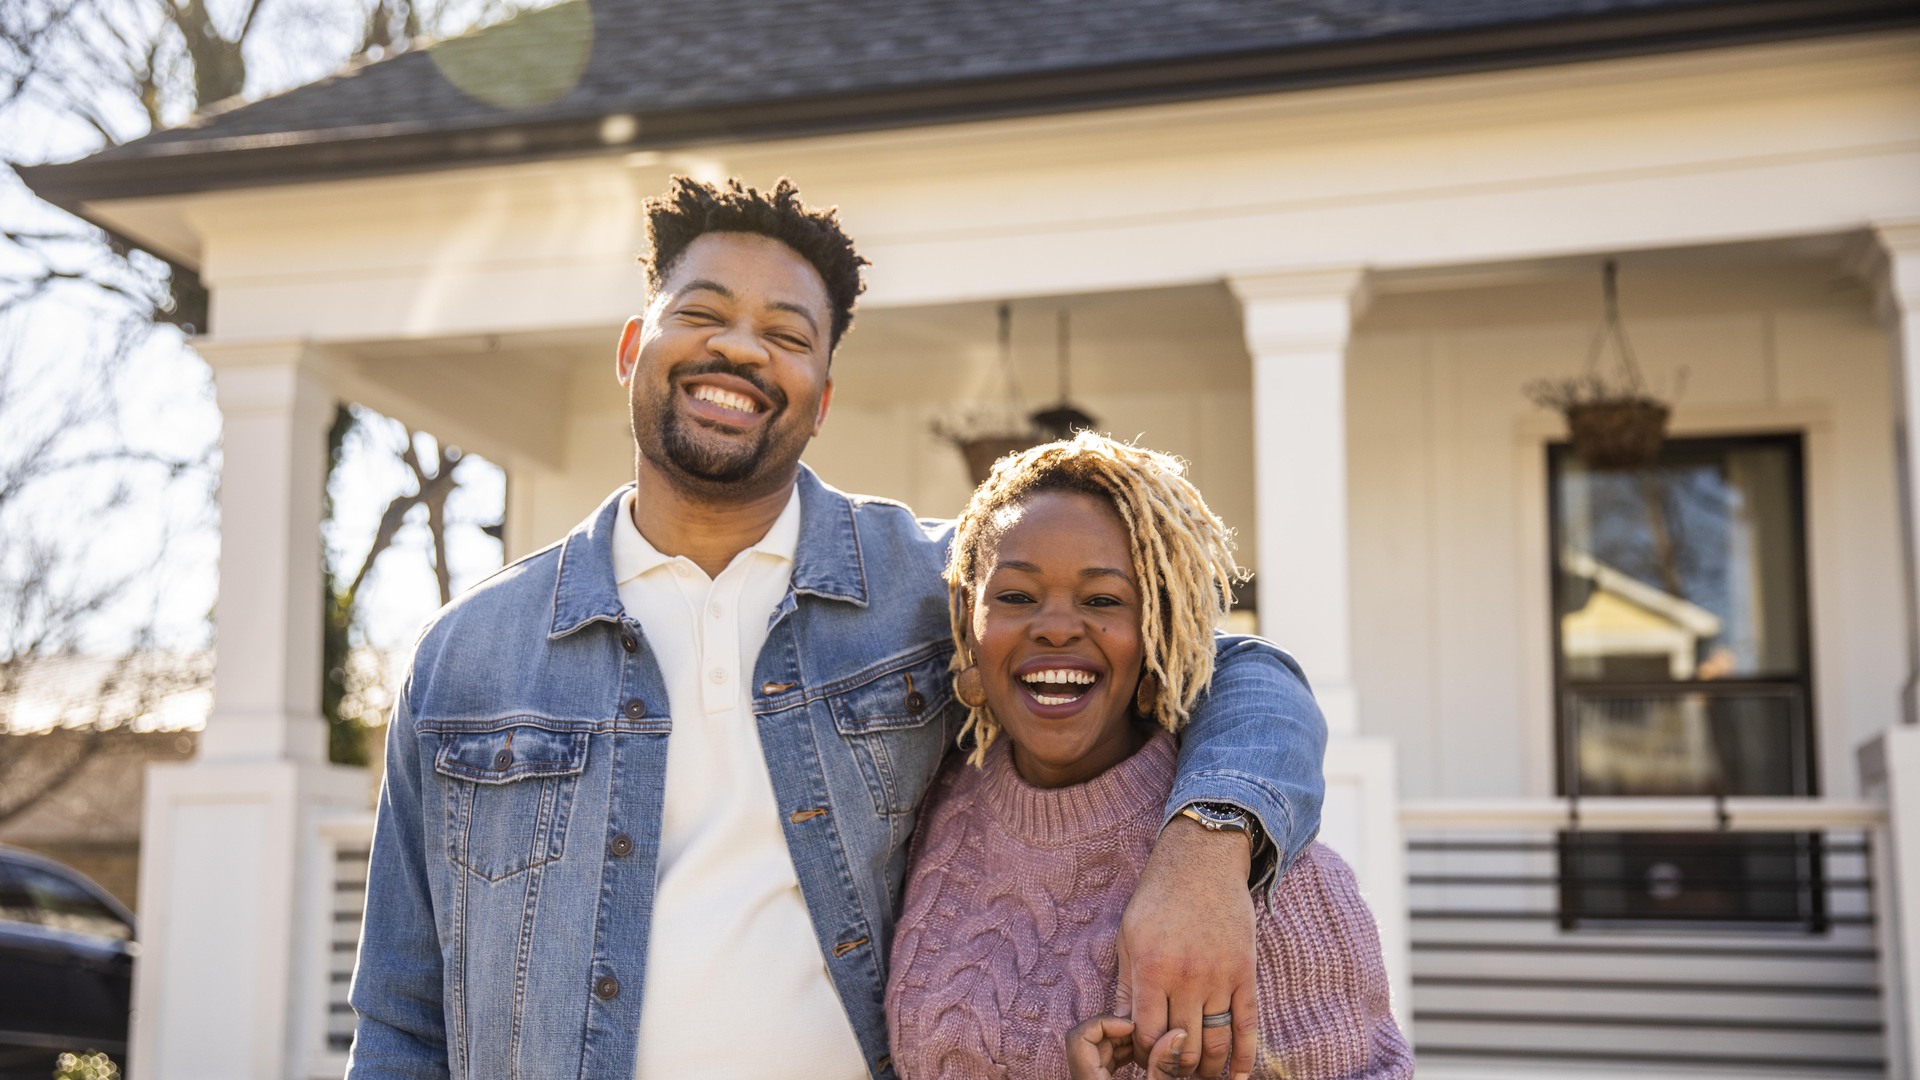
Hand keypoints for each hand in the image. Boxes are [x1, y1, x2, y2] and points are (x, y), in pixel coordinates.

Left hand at [1065, 1016, 1188, 1079]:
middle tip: (1153, 1033)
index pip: (1078, 1038)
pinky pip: (1109, 1059)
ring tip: (1156, 1044)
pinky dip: (1129, 1052)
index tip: (1133, 1026)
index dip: (1104, 1024)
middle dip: (1123, 1032)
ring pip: (1102, 1048)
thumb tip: (1180, 1033)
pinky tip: (1151, 1052)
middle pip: (1093, 1040)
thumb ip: (1164, 1068)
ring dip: (1129, 1041)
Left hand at [1116, 815, 1257, 1078]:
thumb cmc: (1157, 899)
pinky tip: (1236, 1076)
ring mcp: (1219, 976)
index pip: (1149, 1035)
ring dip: (1207, 1070)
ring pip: (1215, 1043)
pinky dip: (1243, 1057)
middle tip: (1172, 1074)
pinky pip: (1247, 1025)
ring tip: (1200, 1078)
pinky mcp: (1245, 973)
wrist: (1202, 862)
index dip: (1146, 1055)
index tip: (1146, 1058)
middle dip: (1176, 1068)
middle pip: (1183, 1046)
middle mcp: (1186, 976)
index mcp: (1151, 968)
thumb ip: (1127, 987)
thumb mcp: (1129, 938)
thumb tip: (1119, 1029)